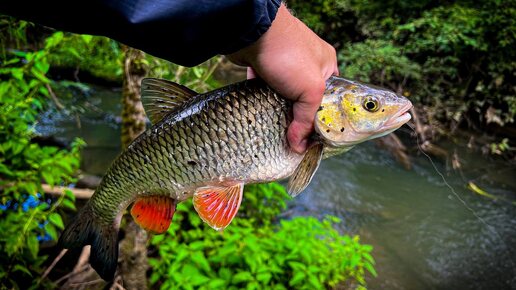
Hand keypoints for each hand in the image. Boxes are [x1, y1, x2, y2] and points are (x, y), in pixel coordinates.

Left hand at [227, 3, 338, 152]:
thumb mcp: (310, 89)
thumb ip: (307, 119)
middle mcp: (306, 64)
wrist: (252, 31)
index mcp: (326, 65)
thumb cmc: (288, 54)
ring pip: (283, 97)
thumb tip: (299, 146)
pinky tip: (261, 116)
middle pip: (304, 100)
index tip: (313, 140)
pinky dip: (263, 102)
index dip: (322, 119)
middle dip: (298, 118)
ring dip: (279, 112)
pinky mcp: (263, 68)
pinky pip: (265, 91)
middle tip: (293, 140)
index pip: (329, 99)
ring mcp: (284, 65)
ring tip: (276, 132)